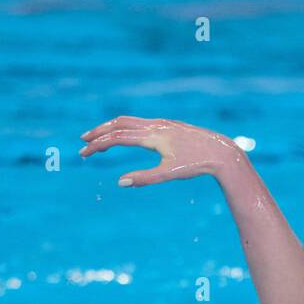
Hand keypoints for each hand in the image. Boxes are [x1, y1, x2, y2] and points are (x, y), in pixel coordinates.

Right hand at [79, 116, 244, 186]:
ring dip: (112, 128)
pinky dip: (126, 127)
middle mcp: (155, 125)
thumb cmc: (196, 164)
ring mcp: (162, 123)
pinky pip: (140, 123)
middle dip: (99, 132)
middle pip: (119, 123)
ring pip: (130, 121)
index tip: (84, 153)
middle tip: (83, 141)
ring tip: (100, 138)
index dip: (98, 145)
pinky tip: (125, 136)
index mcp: (152, 136)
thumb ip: (144, 178)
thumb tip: (120, 182)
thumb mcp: (169, 173)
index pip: (117, 138)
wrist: (220, 151)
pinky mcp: (168, 125)